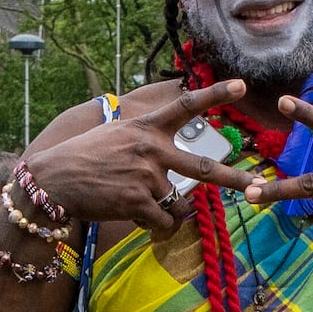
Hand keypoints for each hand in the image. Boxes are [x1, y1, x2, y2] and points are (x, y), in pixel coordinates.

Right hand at [18, 76, 244, 230]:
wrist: (53, 180)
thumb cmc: (83, 158)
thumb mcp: (116, 135)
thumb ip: (146, 141)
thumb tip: (170, 163)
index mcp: (146, 128)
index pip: (186, 106)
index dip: (216, 94)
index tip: (242, 84)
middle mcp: (151, 149)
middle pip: (204, 169)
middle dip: (235, 180)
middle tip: (259, 187)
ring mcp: (146, 176)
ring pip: (180, 206)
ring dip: (170, 213)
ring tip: (144, 207)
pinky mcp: (137, 201)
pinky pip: (164, 223)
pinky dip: (157, 228)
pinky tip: (138, 218)